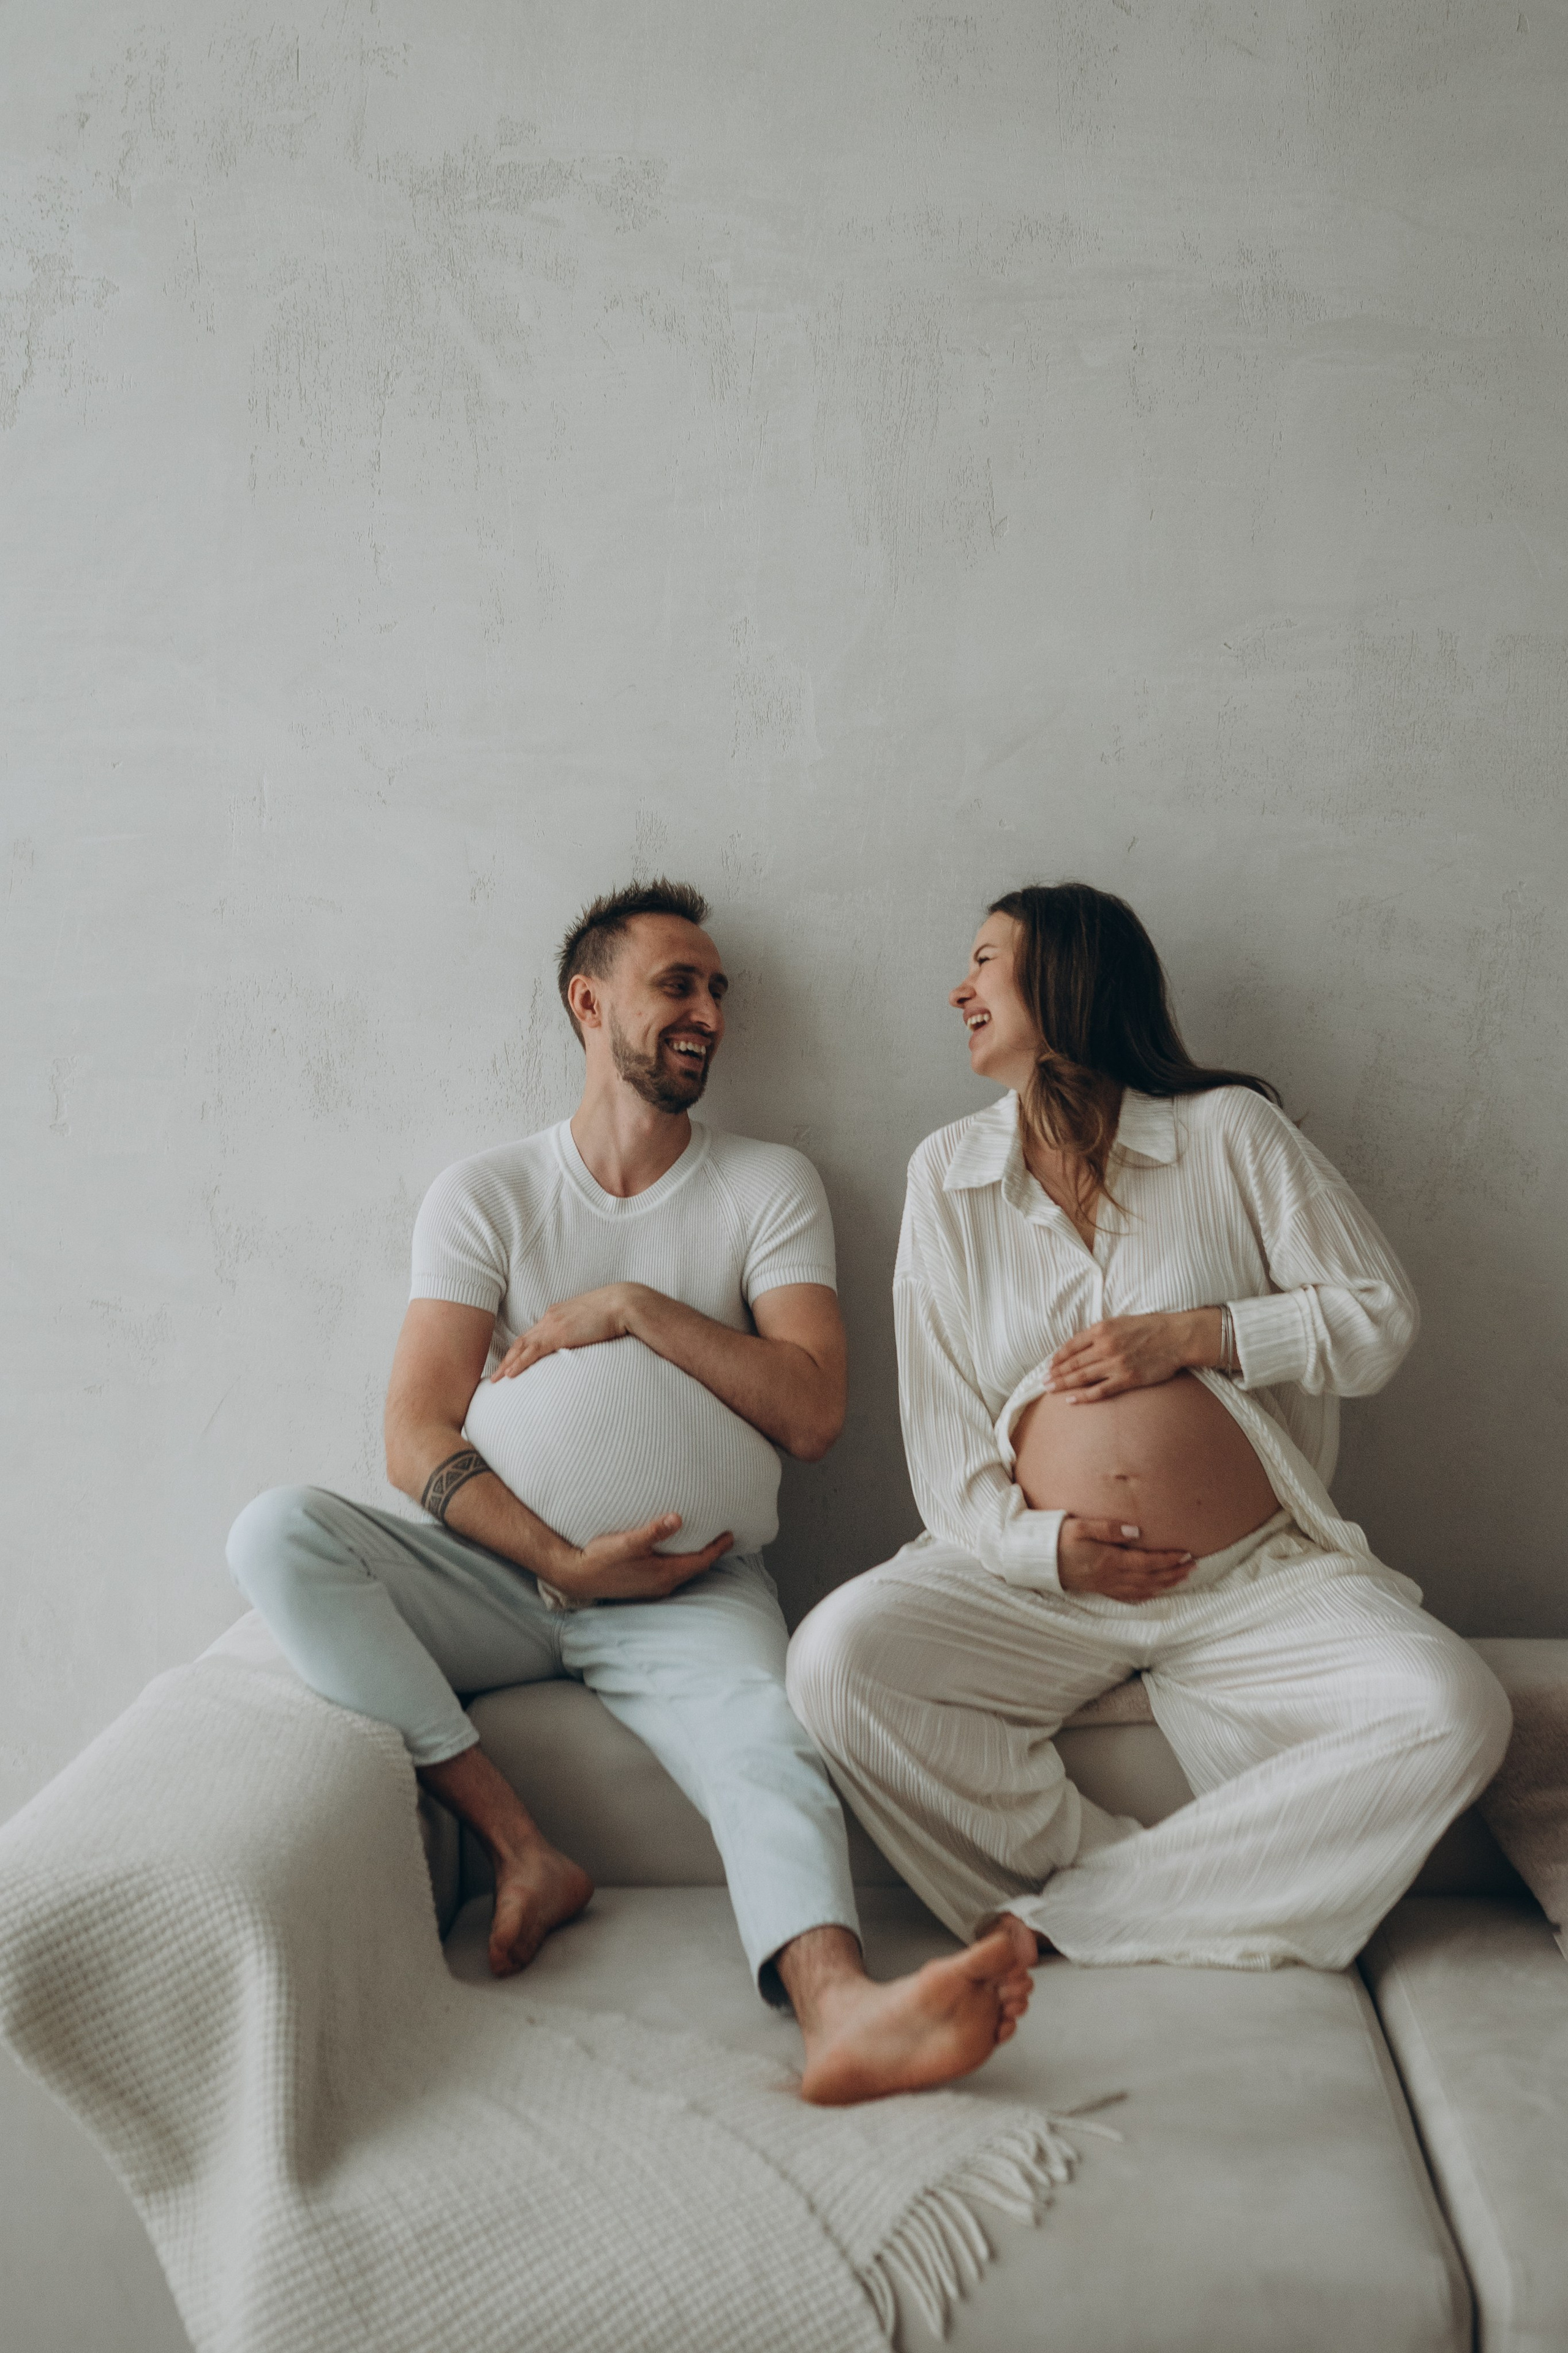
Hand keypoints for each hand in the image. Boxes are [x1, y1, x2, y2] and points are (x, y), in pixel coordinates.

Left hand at [490, 1284, 644, 1379]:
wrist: (624, 1303)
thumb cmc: (615, 1312)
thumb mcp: (593, 1320)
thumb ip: (582, 1330)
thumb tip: (583, 1342)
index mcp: (558, 1314)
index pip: (533, 1334)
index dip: (520, 1349)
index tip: (512, 1361)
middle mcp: (551, 1318)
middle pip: (522, 1340)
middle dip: (507, 1358)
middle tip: (496, 1374)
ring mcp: (553, 1325)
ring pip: (522, 1347)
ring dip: (507, 1364)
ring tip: (496, 1379)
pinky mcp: (559, 1334)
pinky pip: (532, 1352)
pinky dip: (519, 1363)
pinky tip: (510, 1374)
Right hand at [546, 1514, 735, 1603]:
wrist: (576, 1577)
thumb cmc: (601, 1558)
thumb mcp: (627, 1542)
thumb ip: (654, 1531)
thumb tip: (678, 1518)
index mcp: (665, 1574)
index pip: (701, 1561)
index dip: (717, 1548)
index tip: (731, 1535)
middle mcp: (662, 1584)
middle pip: (695, 1568)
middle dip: (709, 1553)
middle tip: (722, 1537)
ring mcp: (652, 1587)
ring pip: (682, 1571)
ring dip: (693, 1558)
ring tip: (702, 1541)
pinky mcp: (642, 1585)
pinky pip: (669, 1573)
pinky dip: (679, 1562)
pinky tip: (673, 1552)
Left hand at [1045, 1308, 1217, 1402]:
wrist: (1176, 1337)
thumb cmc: (1149, 1327)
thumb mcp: (1120, 1321)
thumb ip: (1100, 1332)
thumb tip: (1081, 1345)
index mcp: (1102, 1329)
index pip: (1072, 1345)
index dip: (1058, 1357)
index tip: (1049, 1365)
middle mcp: (1105, 1346)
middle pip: (1073, 1363)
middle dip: (1055, 1373)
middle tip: (1042, 1381)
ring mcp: (1116, 1364)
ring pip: (1082, 1377)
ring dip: (1063, 1384)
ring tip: (1050, 1389)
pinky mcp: (1127, 1379)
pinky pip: (1100, 1390)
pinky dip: (1083, 1396)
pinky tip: (1071, 1400)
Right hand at [1058, 1517, 1193, 1600]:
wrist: (1036, 1559)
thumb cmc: (1057, 1539)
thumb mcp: (1080, 1526)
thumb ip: (1108, 1528)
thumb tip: (1136, 1532)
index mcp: (1109, 1561)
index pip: (1147, 1562)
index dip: (1168, 1560)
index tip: (1186, 1554)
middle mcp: (1111, 1577)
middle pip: (1150, 1578)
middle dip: (1173, 1573)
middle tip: (1193, 1567)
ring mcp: (1105, 1585)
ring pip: (1143, 1589)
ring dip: (1165, 1584)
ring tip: (1181, 1578)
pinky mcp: (1099, 1589)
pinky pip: (1128, 1596)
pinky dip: (1146, 1595)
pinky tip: (1154, 1592)